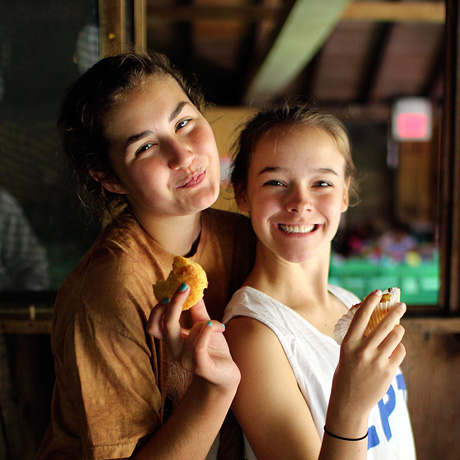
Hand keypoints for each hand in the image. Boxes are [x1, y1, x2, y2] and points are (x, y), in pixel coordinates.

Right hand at [147, 285, 239, 387]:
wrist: (226, 375)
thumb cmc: (213, 348)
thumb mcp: (205, 324)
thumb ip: (197, 309)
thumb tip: (194, 287)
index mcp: (172, 339)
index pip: (154, 325)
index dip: (158, 308)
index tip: (173, 289)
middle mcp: (175, 350)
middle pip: (164, 325)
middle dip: (174, 304)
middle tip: (185, 287)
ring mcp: (186, 360)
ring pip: (186, 334)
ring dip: (203, 322)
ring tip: (214, 323)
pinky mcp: (201, 367)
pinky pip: (198, 346)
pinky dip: (207, 331)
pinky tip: (217, 326)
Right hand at [330, 290, 406, 417]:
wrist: (349, 400)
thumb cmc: (347, 372)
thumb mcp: (347, 352)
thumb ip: (360, 338)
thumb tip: (379, 321)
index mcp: (348, 343)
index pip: (361, 316)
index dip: (370, 302)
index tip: (378, 292)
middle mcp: (362, 350)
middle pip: (384, 324)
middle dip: (395, 312)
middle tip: (402, 305)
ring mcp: (376, 360)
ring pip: (395, 336)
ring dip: (398, 330)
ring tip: (397, 330)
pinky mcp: (388, 371)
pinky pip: (400, 351)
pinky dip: (399, 348)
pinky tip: (393, 350)